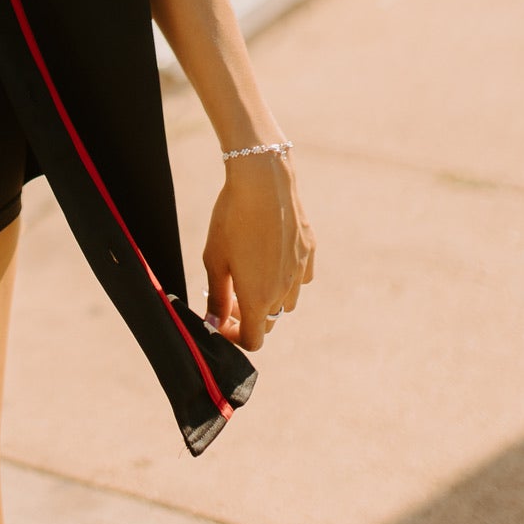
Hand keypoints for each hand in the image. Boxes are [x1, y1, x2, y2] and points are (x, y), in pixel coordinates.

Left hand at [202, 150, 314, 351]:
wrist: (263, 182)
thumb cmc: (232, 219)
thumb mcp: (215, 259)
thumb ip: (216, 296)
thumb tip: (214, 322)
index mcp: (258, 298)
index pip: (254, 340)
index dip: (234, 337)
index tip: (222, 321)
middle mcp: (284, 291)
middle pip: (268, 321)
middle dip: (248, 315)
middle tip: (229, 293)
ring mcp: (300, 272)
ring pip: (286, 301)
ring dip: (268, 297)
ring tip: (249, 272)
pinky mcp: (309, 252)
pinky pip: (300, 278)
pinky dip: (286, 277)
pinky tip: (271, 256)